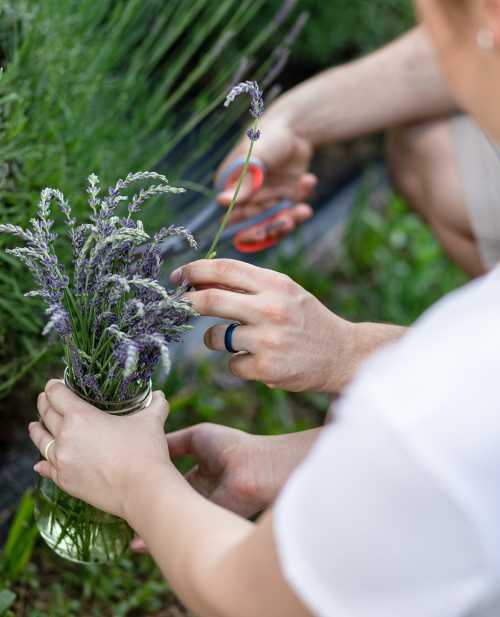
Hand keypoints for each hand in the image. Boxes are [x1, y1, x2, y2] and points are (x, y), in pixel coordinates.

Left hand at [29, 381, 171, 519]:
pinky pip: (46, 468)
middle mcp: (65, 436)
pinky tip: (40, 464)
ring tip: (35, 426)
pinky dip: (42, 463)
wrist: (142, 490)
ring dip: (36, 430)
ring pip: (40, 441)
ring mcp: (62, 461)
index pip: (56, 393)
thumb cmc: (145, 451)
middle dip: (44, 403)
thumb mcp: (151, 421)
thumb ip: (155, 404)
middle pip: (45, 414)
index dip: (54, 385)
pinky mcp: (64, 481)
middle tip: (46, 399)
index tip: (56, 383)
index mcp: (80, 416)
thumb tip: (160, 395)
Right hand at [131, 423, 319, 551]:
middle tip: (116, 509)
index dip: (147, 480)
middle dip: (144, 504)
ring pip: (170, 515)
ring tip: (121, 527)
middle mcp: (197, 491)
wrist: (255, 466)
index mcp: (198, 471)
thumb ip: (172, 442)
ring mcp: (200, 508)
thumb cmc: (230, 445)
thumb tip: (150, 444)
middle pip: (166, 498)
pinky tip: (135, 541)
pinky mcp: (203, 522)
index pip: (167, 477)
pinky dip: (159, 533)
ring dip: (148, 520)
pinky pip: (178, 528)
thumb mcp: (196, 437)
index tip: (123, 482)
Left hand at [172, 259, 354, 392]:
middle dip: (187, 302)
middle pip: (211, 300)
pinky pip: (231, 365)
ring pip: (214, 337)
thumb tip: (201, 280)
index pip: (224, 268)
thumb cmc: (306, 320)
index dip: (194, 270)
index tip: (178, 277)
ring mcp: (268, 340)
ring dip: (214, 340)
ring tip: (235, 340)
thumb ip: (248, 285)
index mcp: (275, 284)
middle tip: (178, 306)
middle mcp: (271, 309)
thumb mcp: (284, 292)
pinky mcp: (266, 368)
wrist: (342, 354)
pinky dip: (238, 364)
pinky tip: (258, 361)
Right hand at [216, 116, 315, 243]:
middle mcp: (248, 199)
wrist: (294, 126)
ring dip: (291, 220)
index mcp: (232, 190)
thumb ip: (243, 182)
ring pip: (277, 223)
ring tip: (304, 211)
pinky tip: (308, 179)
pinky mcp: (286, 199)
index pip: (235, 220)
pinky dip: (303, 200)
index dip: (247, 231)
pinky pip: (294, 211)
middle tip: (289, 222)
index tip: (262, 232)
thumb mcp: (255, 159)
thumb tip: (222, 202)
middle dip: (274, 228)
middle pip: (258, 227)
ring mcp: (268, 200)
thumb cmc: (267, 137)